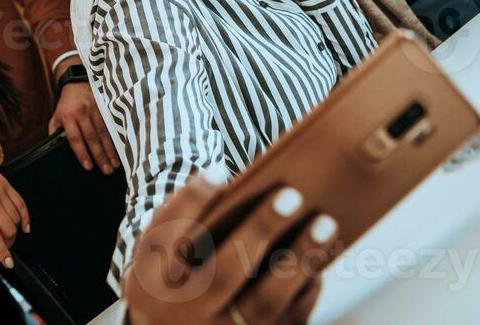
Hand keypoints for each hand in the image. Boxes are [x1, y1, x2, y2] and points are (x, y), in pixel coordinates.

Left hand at [0, 141, 30, 269]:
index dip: (2, 252)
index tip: (8, 263)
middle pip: (8, 229)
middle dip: (8, 244)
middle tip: (3, 248)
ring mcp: (1, 192)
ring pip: (16, 219)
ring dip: (14, 232)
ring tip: (7, 236)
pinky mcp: (7, 185)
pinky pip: (21, 204)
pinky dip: (25, 218)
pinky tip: (24, 227)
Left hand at [49, 79, 120, 174]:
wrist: (76, 82)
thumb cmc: (65, 105)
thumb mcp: (55, 117)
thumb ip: (55, 133)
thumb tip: (55, 151)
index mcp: (67, 117)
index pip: (75, 138)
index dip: (82, 153)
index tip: (88, 167)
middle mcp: (81, 114)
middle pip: (92, 138)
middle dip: (100, 156)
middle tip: (106, 171)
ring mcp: (94, 110)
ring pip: (103, 133)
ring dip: (110, 150)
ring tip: (115, 164)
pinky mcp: (103, 107)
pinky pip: (110, 126)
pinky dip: (115, 139)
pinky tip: (120, 150)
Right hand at [124, 176, 338, 324]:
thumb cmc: (172, 276)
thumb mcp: (159, 251)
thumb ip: (179, 216)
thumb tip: (220, 176)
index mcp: (155, 282)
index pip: (167, 239)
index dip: (191, 203)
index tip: (218, 170)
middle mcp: (187, 315)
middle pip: (223, 275)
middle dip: (258, 231)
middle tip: (290, 195)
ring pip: (264, 305)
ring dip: (298, 261)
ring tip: (324, 222)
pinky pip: (290, 321)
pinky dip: (308, 287)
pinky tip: (320, 254)